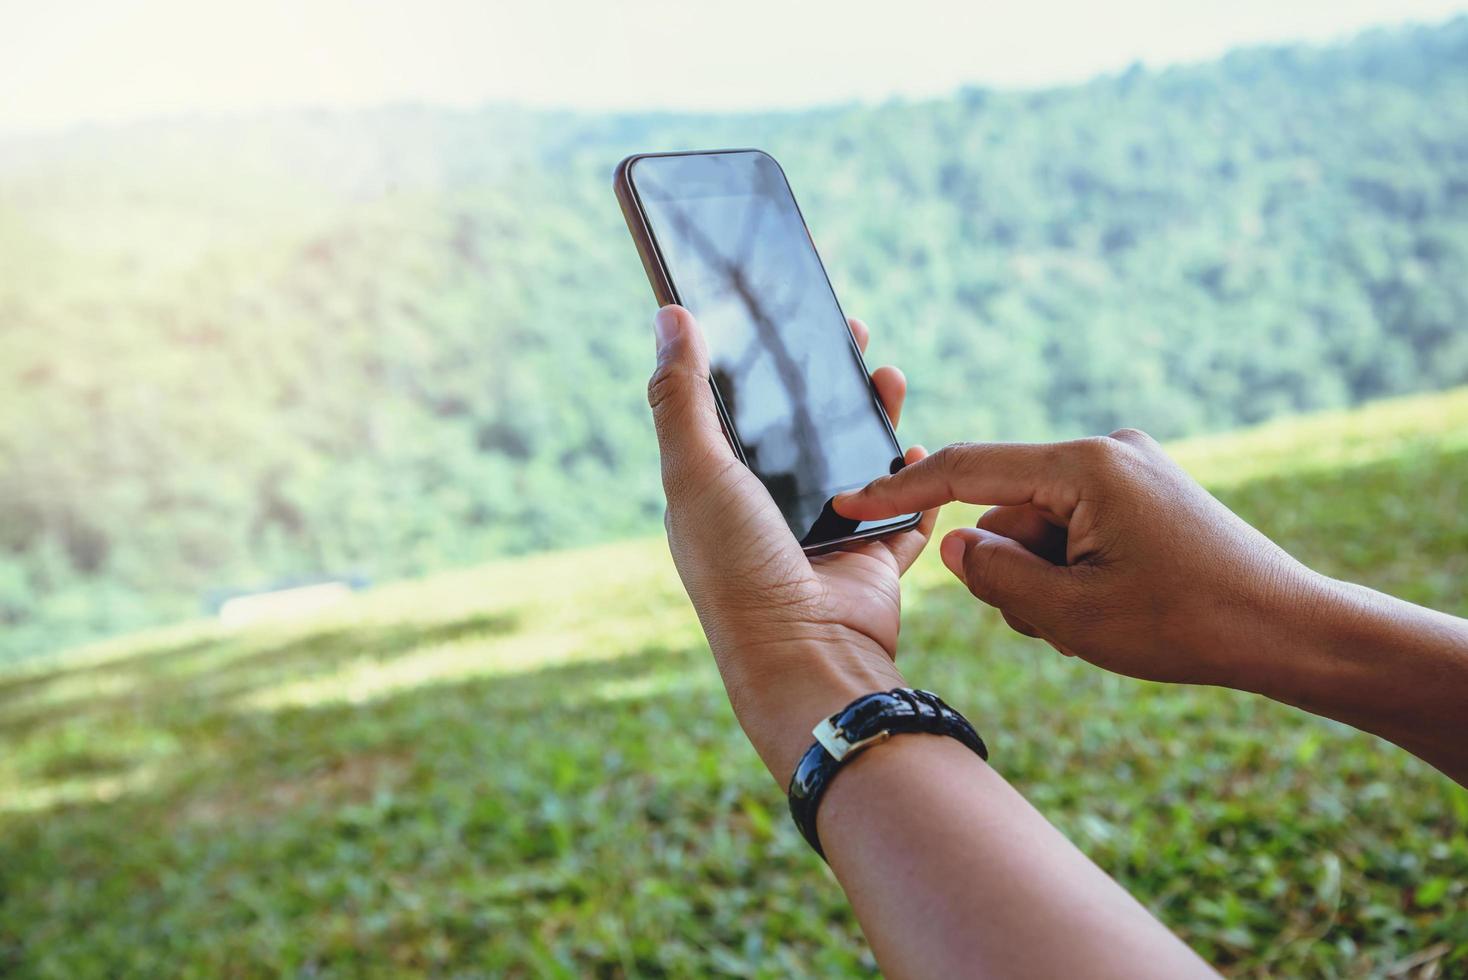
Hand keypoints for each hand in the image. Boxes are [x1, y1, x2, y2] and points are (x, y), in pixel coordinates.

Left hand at [647, 305, 936, 782]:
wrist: (808, 657)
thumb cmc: (738, 568)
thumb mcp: (697, 471)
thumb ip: (681, 396)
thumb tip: (669, 315)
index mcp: (718, 491)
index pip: (737, 410)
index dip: (758, 362)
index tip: (781, 316)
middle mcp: (768, 512)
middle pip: (803, 430)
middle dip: (827, 381)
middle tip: (851, 333)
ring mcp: (823, 536)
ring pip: (857, 461)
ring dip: (875, 417)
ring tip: (891, 376)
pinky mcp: (871, 557)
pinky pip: (902, 510)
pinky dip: (915, 481)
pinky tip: (920, 447)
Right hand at [833, 431, 1323, 689]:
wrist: (1288, 628)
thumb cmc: (1187, 624)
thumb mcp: (1073, 614)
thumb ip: (995, 578)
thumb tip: (950, 545)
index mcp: (1085, 466)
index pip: (968, 470)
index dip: (900, 491)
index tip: (845, 502)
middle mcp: (1105, 451)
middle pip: (1008, 511)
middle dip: (1011, 570)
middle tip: (1056, 621)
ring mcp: (1127, 468)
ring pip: (1039, 527)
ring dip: (1044, 578)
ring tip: (1095, 620)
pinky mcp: (1142, 491)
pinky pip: (1073, 526)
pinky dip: (1071, 569)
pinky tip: (1111, 604)